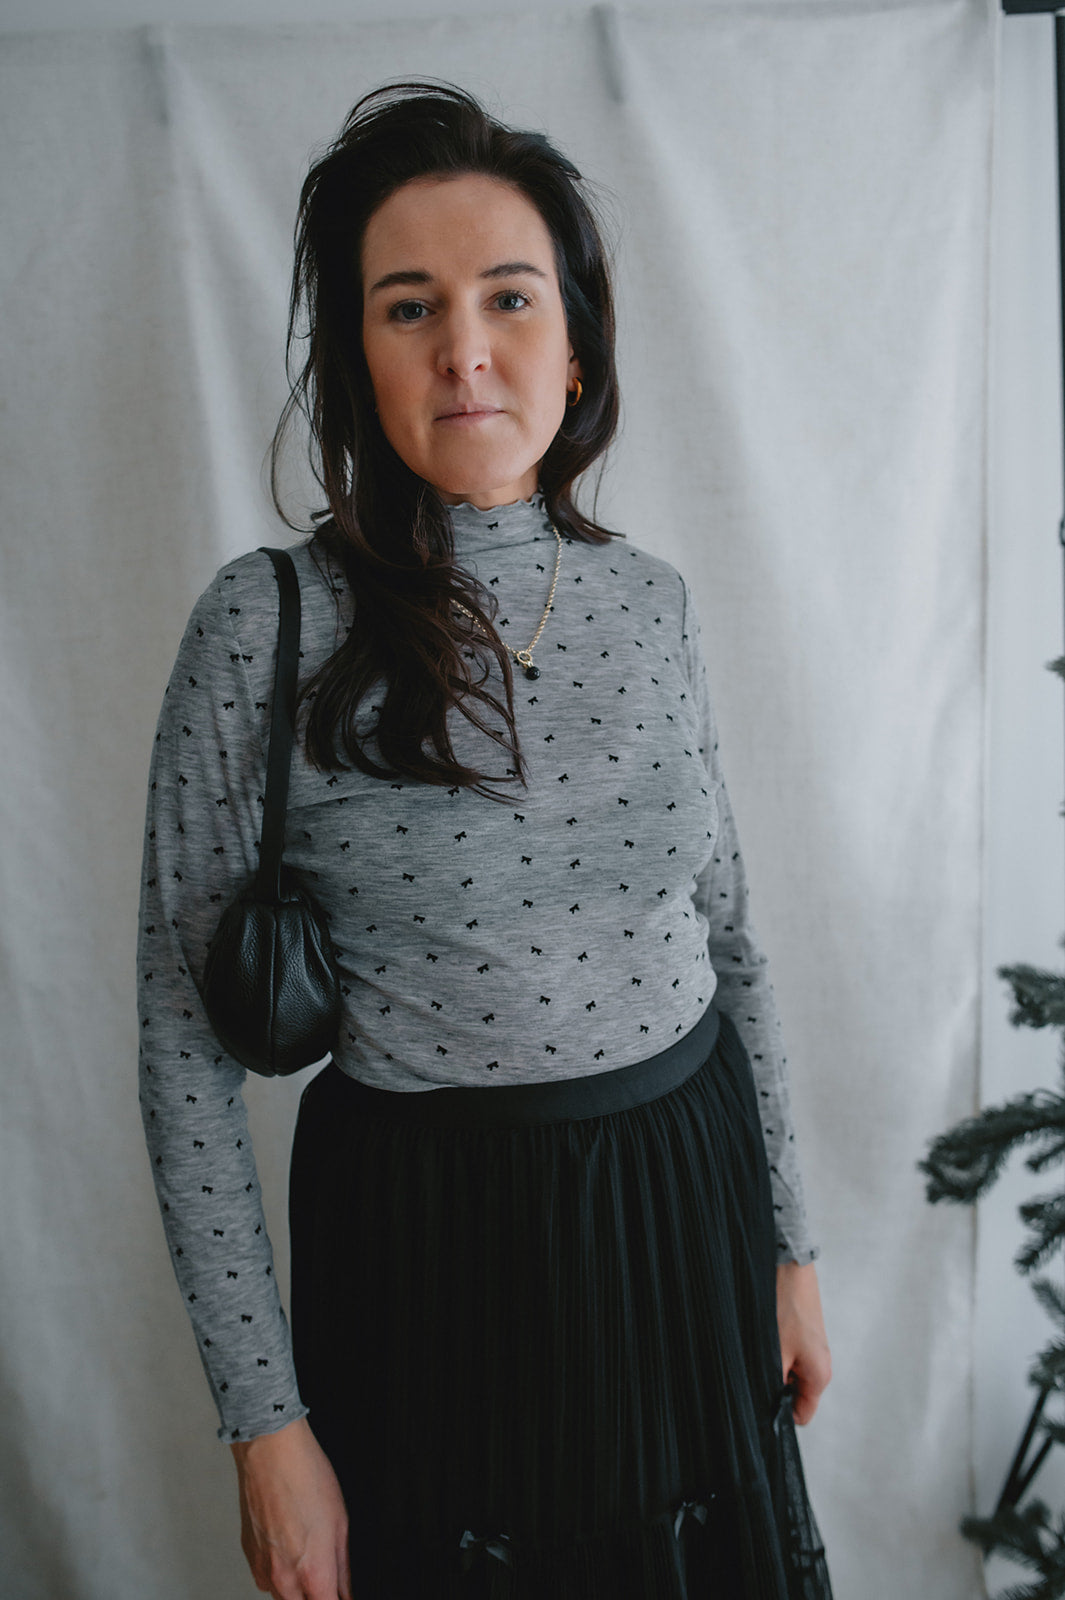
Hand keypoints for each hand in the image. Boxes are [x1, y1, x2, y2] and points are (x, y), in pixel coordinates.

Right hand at [230, 1415, 351, 1599]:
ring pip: (284, 1598)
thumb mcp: (341, 1523)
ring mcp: (263, 1570)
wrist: (270, 1451)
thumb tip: (346, 1592)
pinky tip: (289, 1549)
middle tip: (330, 1580)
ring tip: (309, 1556)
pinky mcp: (249, 1558)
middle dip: (318, 1597)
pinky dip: (280, 1575)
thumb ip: (343, 1569)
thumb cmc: (306, 1477)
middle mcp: (284, 1580)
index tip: (343, 1595)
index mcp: (313, 1574)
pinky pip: (266, 1581)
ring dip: (299, 1590)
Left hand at [775, 1261, 831, 1425]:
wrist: (790, 1266)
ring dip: (773, 1366)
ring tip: (761, 1347)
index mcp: (819, 1376)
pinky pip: (788, 1354)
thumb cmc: (786, 1306)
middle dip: (774, 1385)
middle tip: (758, 1366)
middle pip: (794, 1393)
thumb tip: (765, 1405)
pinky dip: (775, 1351)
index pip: (801, 1414)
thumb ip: (773, 1383)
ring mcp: (812, 1349)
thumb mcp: (775, 1352)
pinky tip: (766, 1336)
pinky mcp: (804, 1335)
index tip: (761, 1398)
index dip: (780, 1412)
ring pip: (788, 1372)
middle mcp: (820, 1364)